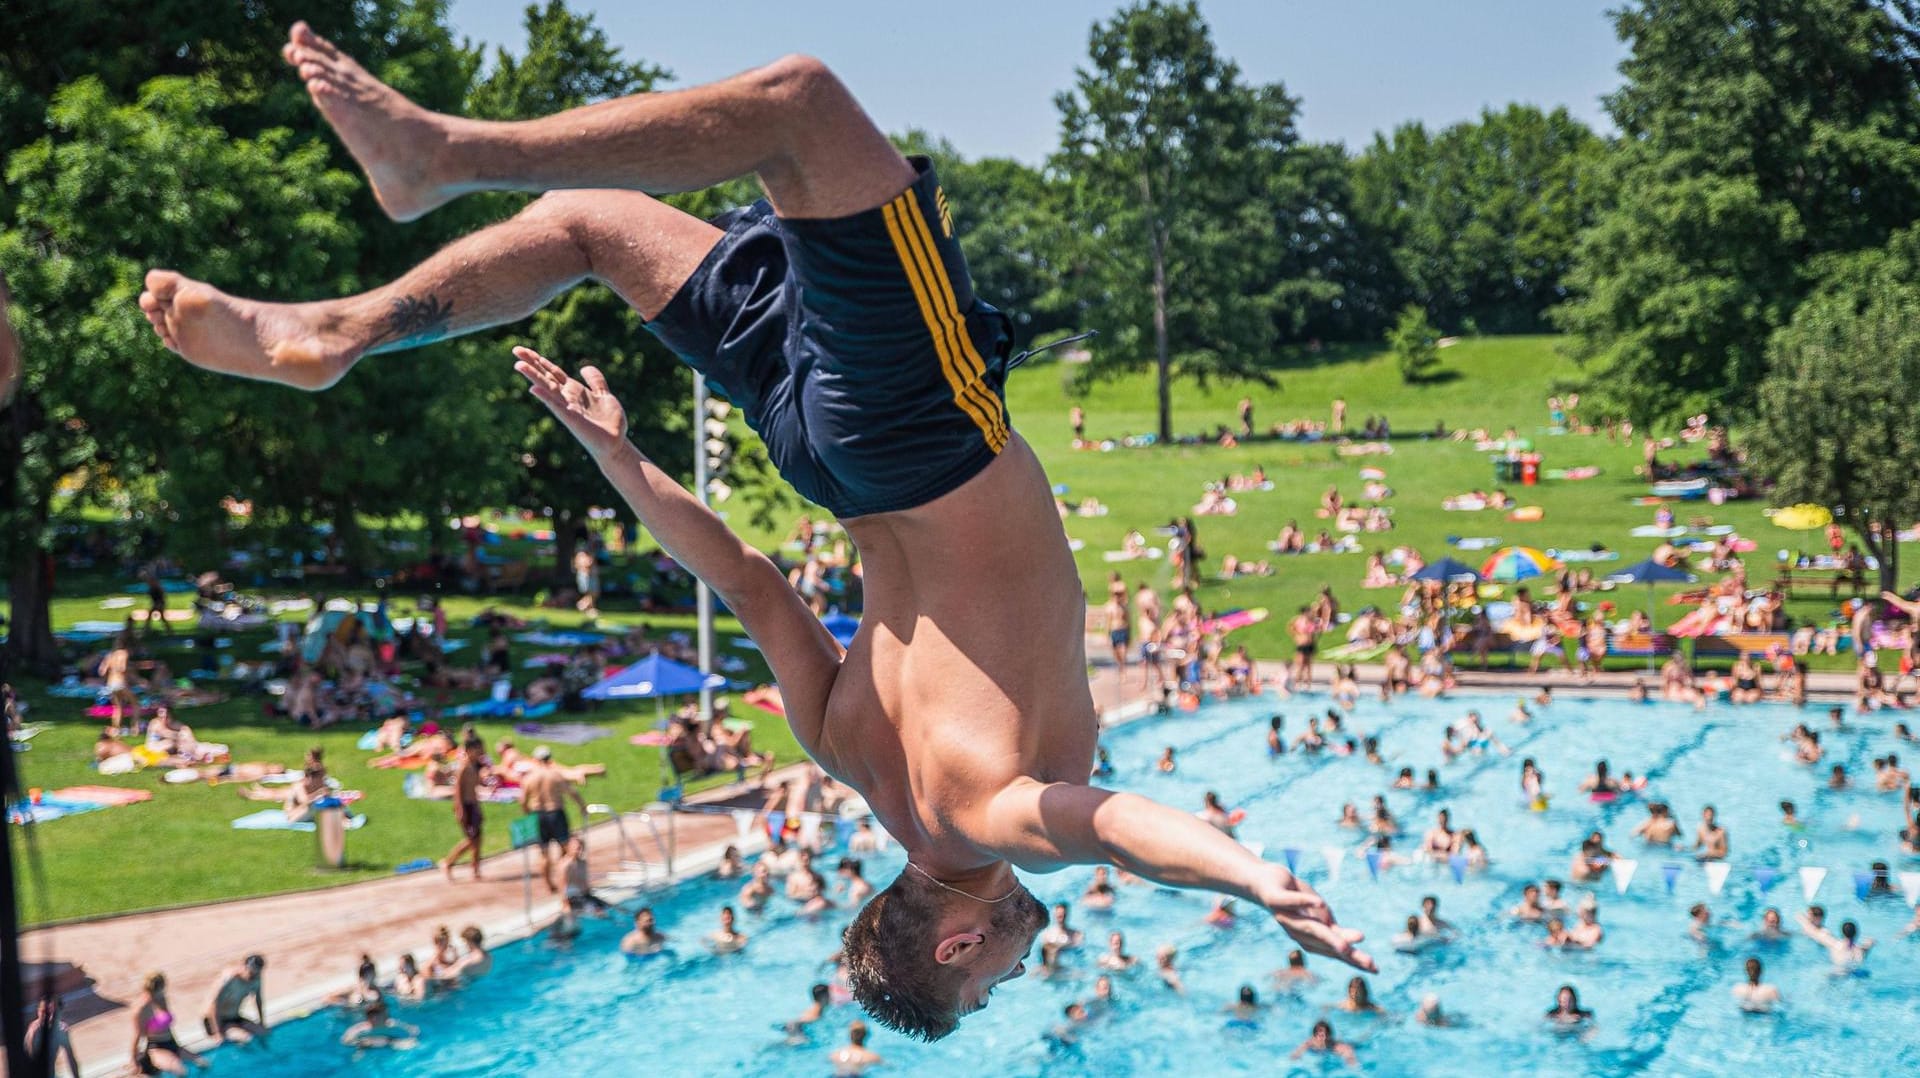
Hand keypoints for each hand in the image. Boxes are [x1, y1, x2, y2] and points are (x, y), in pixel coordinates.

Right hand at [513, 346, 627, 459]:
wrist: (616, 444)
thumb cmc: (610, 423)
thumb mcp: (604, 395)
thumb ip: (595, 381)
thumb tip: (584, 367)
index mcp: (574, 391)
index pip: (553, 372)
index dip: (540, 360)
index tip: (524, 349)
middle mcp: (567, 398)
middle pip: (546, 376)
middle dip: (532, 363)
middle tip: (515, 349)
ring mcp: (568, 408)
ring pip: (548, 388)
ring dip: (533, 376)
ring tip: (519, 365)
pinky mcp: (572, 419)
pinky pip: (557, 406)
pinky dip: (546, 397)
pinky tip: (534, 389)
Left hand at [1255, 864, 1375, 972]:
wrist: (1263, 883)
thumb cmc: (1295, 902)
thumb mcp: (1320, 916)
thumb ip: (1334, 930)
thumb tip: (1358, 939)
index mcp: (1312, 938)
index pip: (1336, 952)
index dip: (1355, 961)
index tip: (1376, 969)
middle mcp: (1299, 933)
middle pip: (1326, 945)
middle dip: (1347, 955)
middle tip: (1369, 964)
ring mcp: (1286, 918)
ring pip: (1309, 929)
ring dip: (1328, 937)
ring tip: (1346, 946)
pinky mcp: (1276, 900)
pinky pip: (1291, 901)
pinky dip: (1304, 903)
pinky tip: (1320, 902)